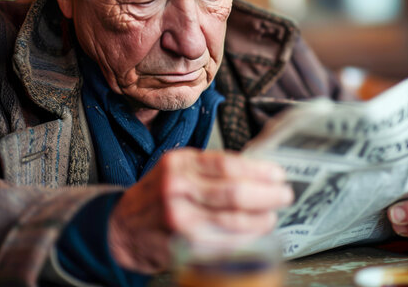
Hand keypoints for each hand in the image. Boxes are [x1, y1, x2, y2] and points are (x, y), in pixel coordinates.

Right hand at [107, 148, 292, 272]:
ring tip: (272, 216)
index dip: (259, 171)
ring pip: (231, 220)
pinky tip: (255, 234)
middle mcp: (176, 188)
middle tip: (284, 195)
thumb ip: (210, 168)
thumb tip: (256, 173)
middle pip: (234, 193)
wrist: (124, 227)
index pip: (228, 165)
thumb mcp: (178, 169)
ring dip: (259, 219)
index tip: (278, 174)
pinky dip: (244, 239)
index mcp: (179, 163)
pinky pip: (222, 242)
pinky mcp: (180, 244)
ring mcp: (177, 218)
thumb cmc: (158, 194)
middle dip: (267, 195)